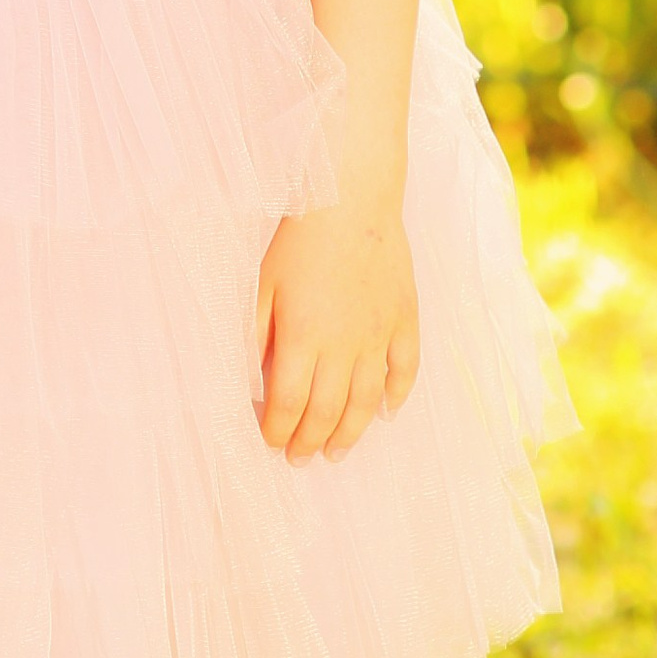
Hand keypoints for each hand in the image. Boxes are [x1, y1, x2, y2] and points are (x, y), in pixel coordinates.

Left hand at [254, 190, 419, 462]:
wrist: (350, 198)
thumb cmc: (297, 239)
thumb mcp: (261, 285)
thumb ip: (256, 334)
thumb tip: (251, 379)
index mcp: (302, 338)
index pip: (287, 403)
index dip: (278, 430)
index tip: (269, 442)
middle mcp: (343, 345)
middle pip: (327, 410)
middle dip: (310, 440)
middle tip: (300, 458)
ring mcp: (378, 335)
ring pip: (367, 401)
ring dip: (351, 432)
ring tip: (336, 452)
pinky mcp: (404, 319)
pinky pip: (405, 368)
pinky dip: (397, 395)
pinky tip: (387, 412)